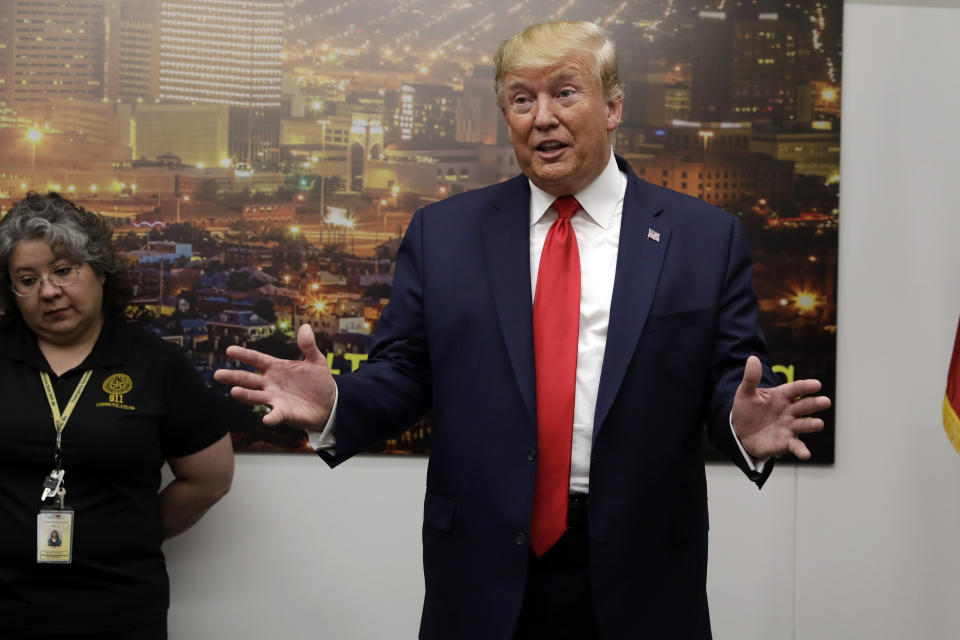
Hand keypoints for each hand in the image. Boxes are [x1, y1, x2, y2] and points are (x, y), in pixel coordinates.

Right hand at [213, 324, 336, 429]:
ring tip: (234, 391)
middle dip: (233, 377)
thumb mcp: (316, 361)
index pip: (257, 359)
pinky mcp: (283, 413)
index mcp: (276, 368)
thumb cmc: (318, 381)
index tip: (229, 350)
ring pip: (255, 396)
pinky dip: (270, 417)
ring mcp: (275, 398)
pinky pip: (275, 415)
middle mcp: (271, 383)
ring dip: (245, 395)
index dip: (244, 355)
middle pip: (248, 379)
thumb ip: (308, 346)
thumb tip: (305, 327)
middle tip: (217, 374)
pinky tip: (266, 419)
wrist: (329, 403)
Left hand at [731, 355, 830, 459]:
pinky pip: (795, 446)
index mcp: (782, 396)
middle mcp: (790, 411)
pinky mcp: (786, 442)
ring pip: (804, 425)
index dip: (805, 386)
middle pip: (805, 406)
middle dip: (815, 404)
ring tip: (819, 424)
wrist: (740, 431)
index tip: (816, 384)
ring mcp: (789, 427)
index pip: (796, 389)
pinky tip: (806, 454)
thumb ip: (751, 378)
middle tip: (825, 402)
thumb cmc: (747, 409)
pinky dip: (801, 450)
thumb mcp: (745, 393)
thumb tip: (752, 358)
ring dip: (812, 424)